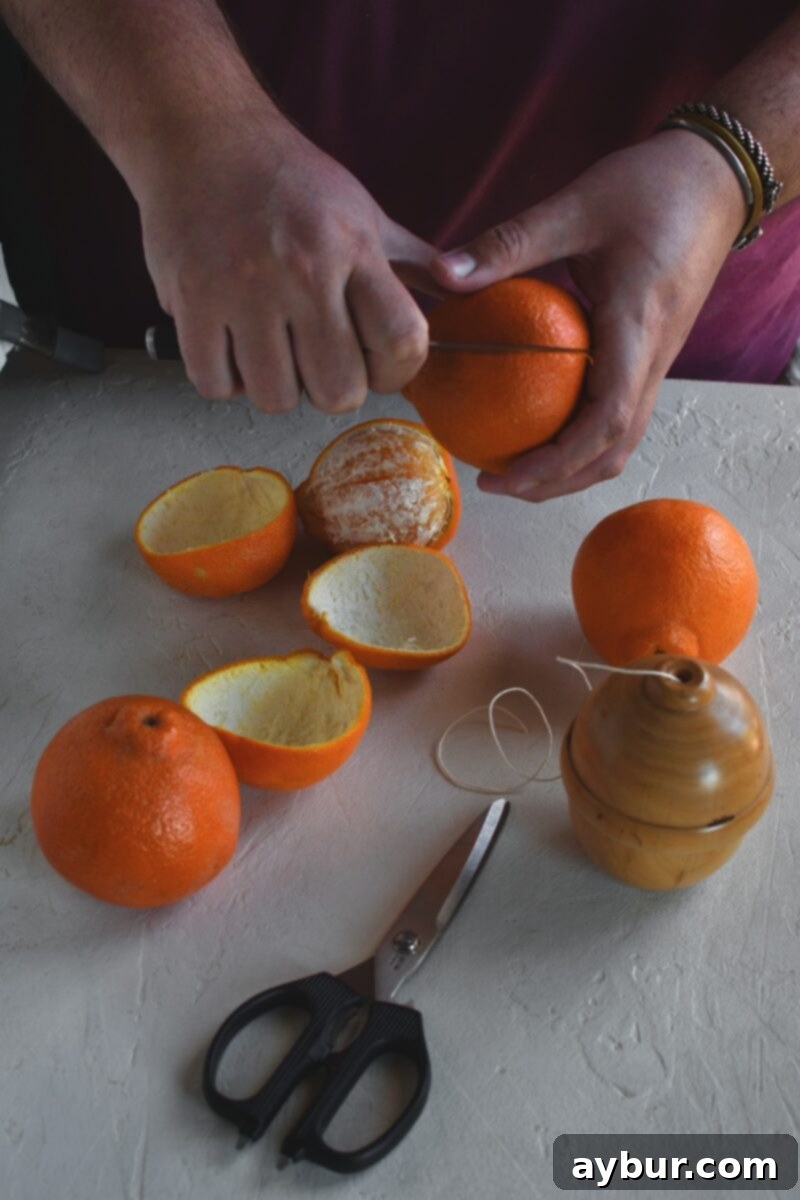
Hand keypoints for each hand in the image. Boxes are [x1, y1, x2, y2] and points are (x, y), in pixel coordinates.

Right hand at [133, 110, 440, 412]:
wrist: (199, 135)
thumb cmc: (289, 183)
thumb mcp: (364, 213)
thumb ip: (413, 263)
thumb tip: (466, 289)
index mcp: (353, 247)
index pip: (402, 342)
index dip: (396, 374)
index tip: (377, 366)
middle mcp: (301, 269)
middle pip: (338, 391)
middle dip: (332, 389)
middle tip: (316, 360)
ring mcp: (241, 288)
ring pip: (276, 397)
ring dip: (275, 386)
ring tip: (270, 348)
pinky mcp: (190, 301)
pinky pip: (216, 385)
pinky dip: (225, 379)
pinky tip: (231, 345)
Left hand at [431, 131, 747, 500]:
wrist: (715, 178)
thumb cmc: (651, 187)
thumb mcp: (575, 206)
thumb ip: (510, 243)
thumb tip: (444, 273)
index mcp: (637, 329)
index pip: (606, 421)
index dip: (556, 462)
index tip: (505, 476)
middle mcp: (653, 358)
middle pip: (612, 450)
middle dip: (556, 482)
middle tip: (495, 482)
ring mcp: (656, 361)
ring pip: (620, 440)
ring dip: (570, 468)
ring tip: (513, 468)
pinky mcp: (650, 356)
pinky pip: (618, 413)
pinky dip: (579, 436)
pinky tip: (535, 423)